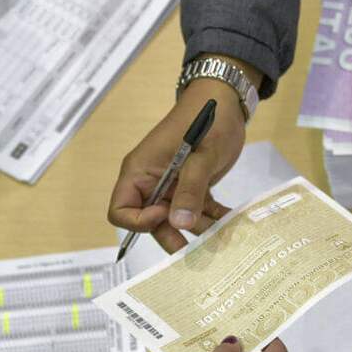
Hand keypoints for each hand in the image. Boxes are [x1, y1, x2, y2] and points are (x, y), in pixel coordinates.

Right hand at [108, 55, 260, 253]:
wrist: (226, 100)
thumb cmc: (207, 119)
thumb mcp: (200, 155)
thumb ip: (190, 189)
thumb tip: (179, 223)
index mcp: (140, 172)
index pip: (121, 211)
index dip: (139, 222)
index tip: (165, 215)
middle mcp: (152, 182)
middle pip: (151, 222)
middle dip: (172, 235)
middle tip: (195, 252)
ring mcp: (173, 185)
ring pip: (178, 219)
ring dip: (198, 229)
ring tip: (221, 237)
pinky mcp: (193, 186)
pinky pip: (197, 210)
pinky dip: (212, 218)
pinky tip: (230, 223)